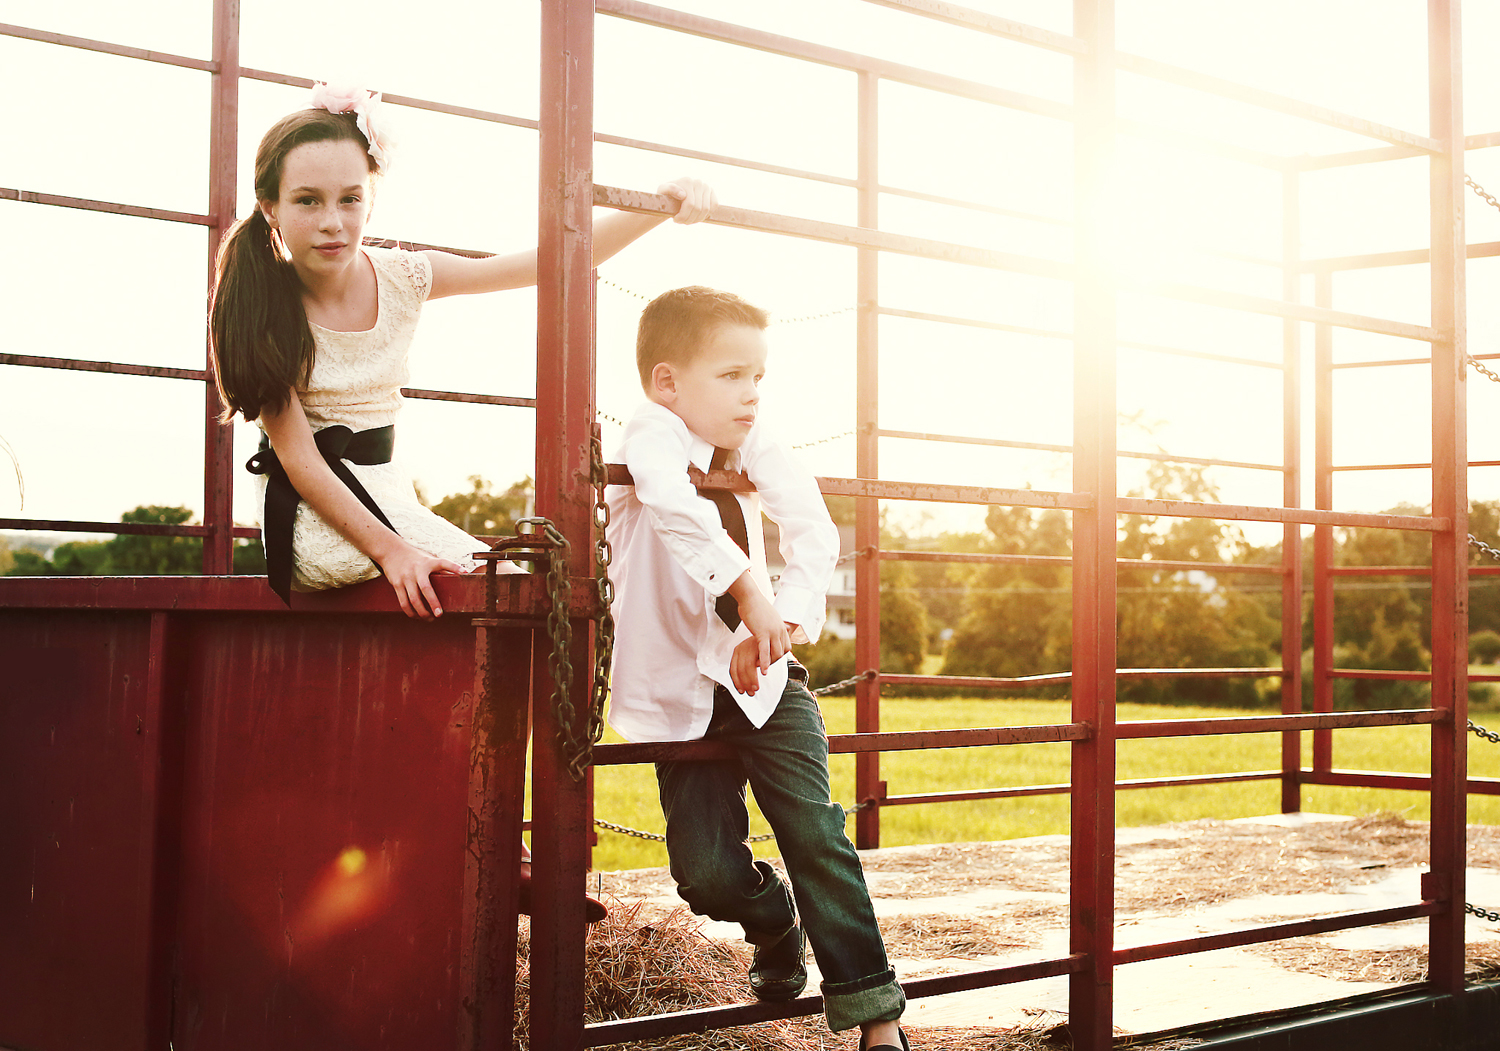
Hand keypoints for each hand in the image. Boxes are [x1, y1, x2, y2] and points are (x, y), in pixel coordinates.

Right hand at [378, 541, 466, 619]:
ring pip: (413, 600)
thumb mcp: (428, 559)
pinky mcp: (397, 584)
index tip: (464, 572)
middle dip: (433, 604)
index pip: (443, 563)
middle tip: (439, 615)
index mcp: (428, 563)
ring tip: (429, 619)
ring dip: (421, 613)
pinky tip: (417, 616)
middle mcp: (416, 570)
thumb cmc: (415, 557)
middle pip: (425, 589)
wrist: (391, 551)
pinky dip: (410, 612)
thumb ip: (441, 568)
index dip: (454, 567)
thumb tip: (460, 576)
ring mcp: (405, 578)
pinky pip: (403, 602)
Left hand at [658, 176, 715, 223]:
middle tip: (681, 222)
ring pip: (706, 209)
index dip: (683, 216)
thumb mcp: (662, 191)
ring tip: (688, 220)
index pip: (690, 204)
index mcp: (687, 181)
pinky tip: (696, 216)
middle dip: (689, 219)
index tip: (675, 220)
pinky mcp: (712, 192)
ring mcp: (707, 187)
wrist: (674, 193)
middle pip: (698, 208)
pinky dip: (706, 214)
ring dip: (697, 219)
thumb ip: (668, 189)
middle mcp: (699, 182)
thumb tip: (683, 194)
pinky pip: (714, 206)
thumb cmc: (667, 194)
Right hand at [727, 578, 790, 692]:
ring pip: (776, 654)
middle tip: (765, 664)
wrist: (750, 596)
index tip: (771, 658)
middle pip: (783, 652)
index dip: (780, 654)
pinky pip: (765, 652)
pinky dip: (764, 663)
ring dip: (770, 663)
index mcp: (781, 626)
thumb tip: (770, 625)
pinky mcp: (762, 633)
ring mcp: (772, 632)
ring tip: (762, 669)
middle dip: (775, 660)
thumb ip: (771, 623)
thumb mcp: (768, 615)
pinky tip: (762, 670)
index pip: (787, 646)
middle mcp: (779, 629)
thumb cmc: (755, 605)